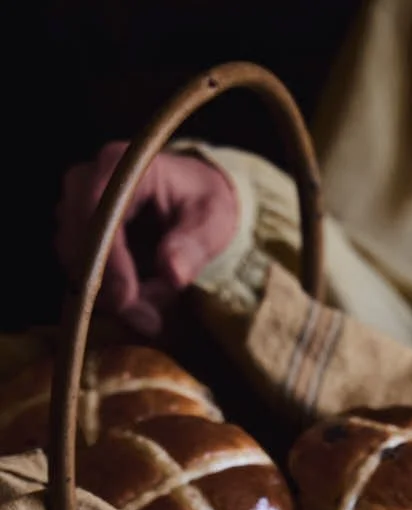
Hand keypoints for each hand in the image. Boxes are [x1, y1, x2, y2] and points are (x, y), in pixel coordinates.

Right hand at [55, 141, 238, 337]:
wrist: (194, 198)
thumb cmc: (204, 203)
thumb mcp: (213, 221)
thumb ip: (194, 244)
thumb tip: (171, 273)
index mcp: (122, 166)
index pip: (99, 213)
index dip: (109, 259)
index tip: (127, 297)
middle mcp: (87, 180)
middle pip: (79, 242)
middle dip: (112, 288)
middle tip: (151, 320)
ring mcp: (76, 207)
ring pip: (76, 263)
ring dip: (113, 297)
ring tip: (156, 311)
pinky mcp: (76, 233)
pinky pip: (81, 273)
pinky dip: (110, 296)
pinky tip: (143, 304)